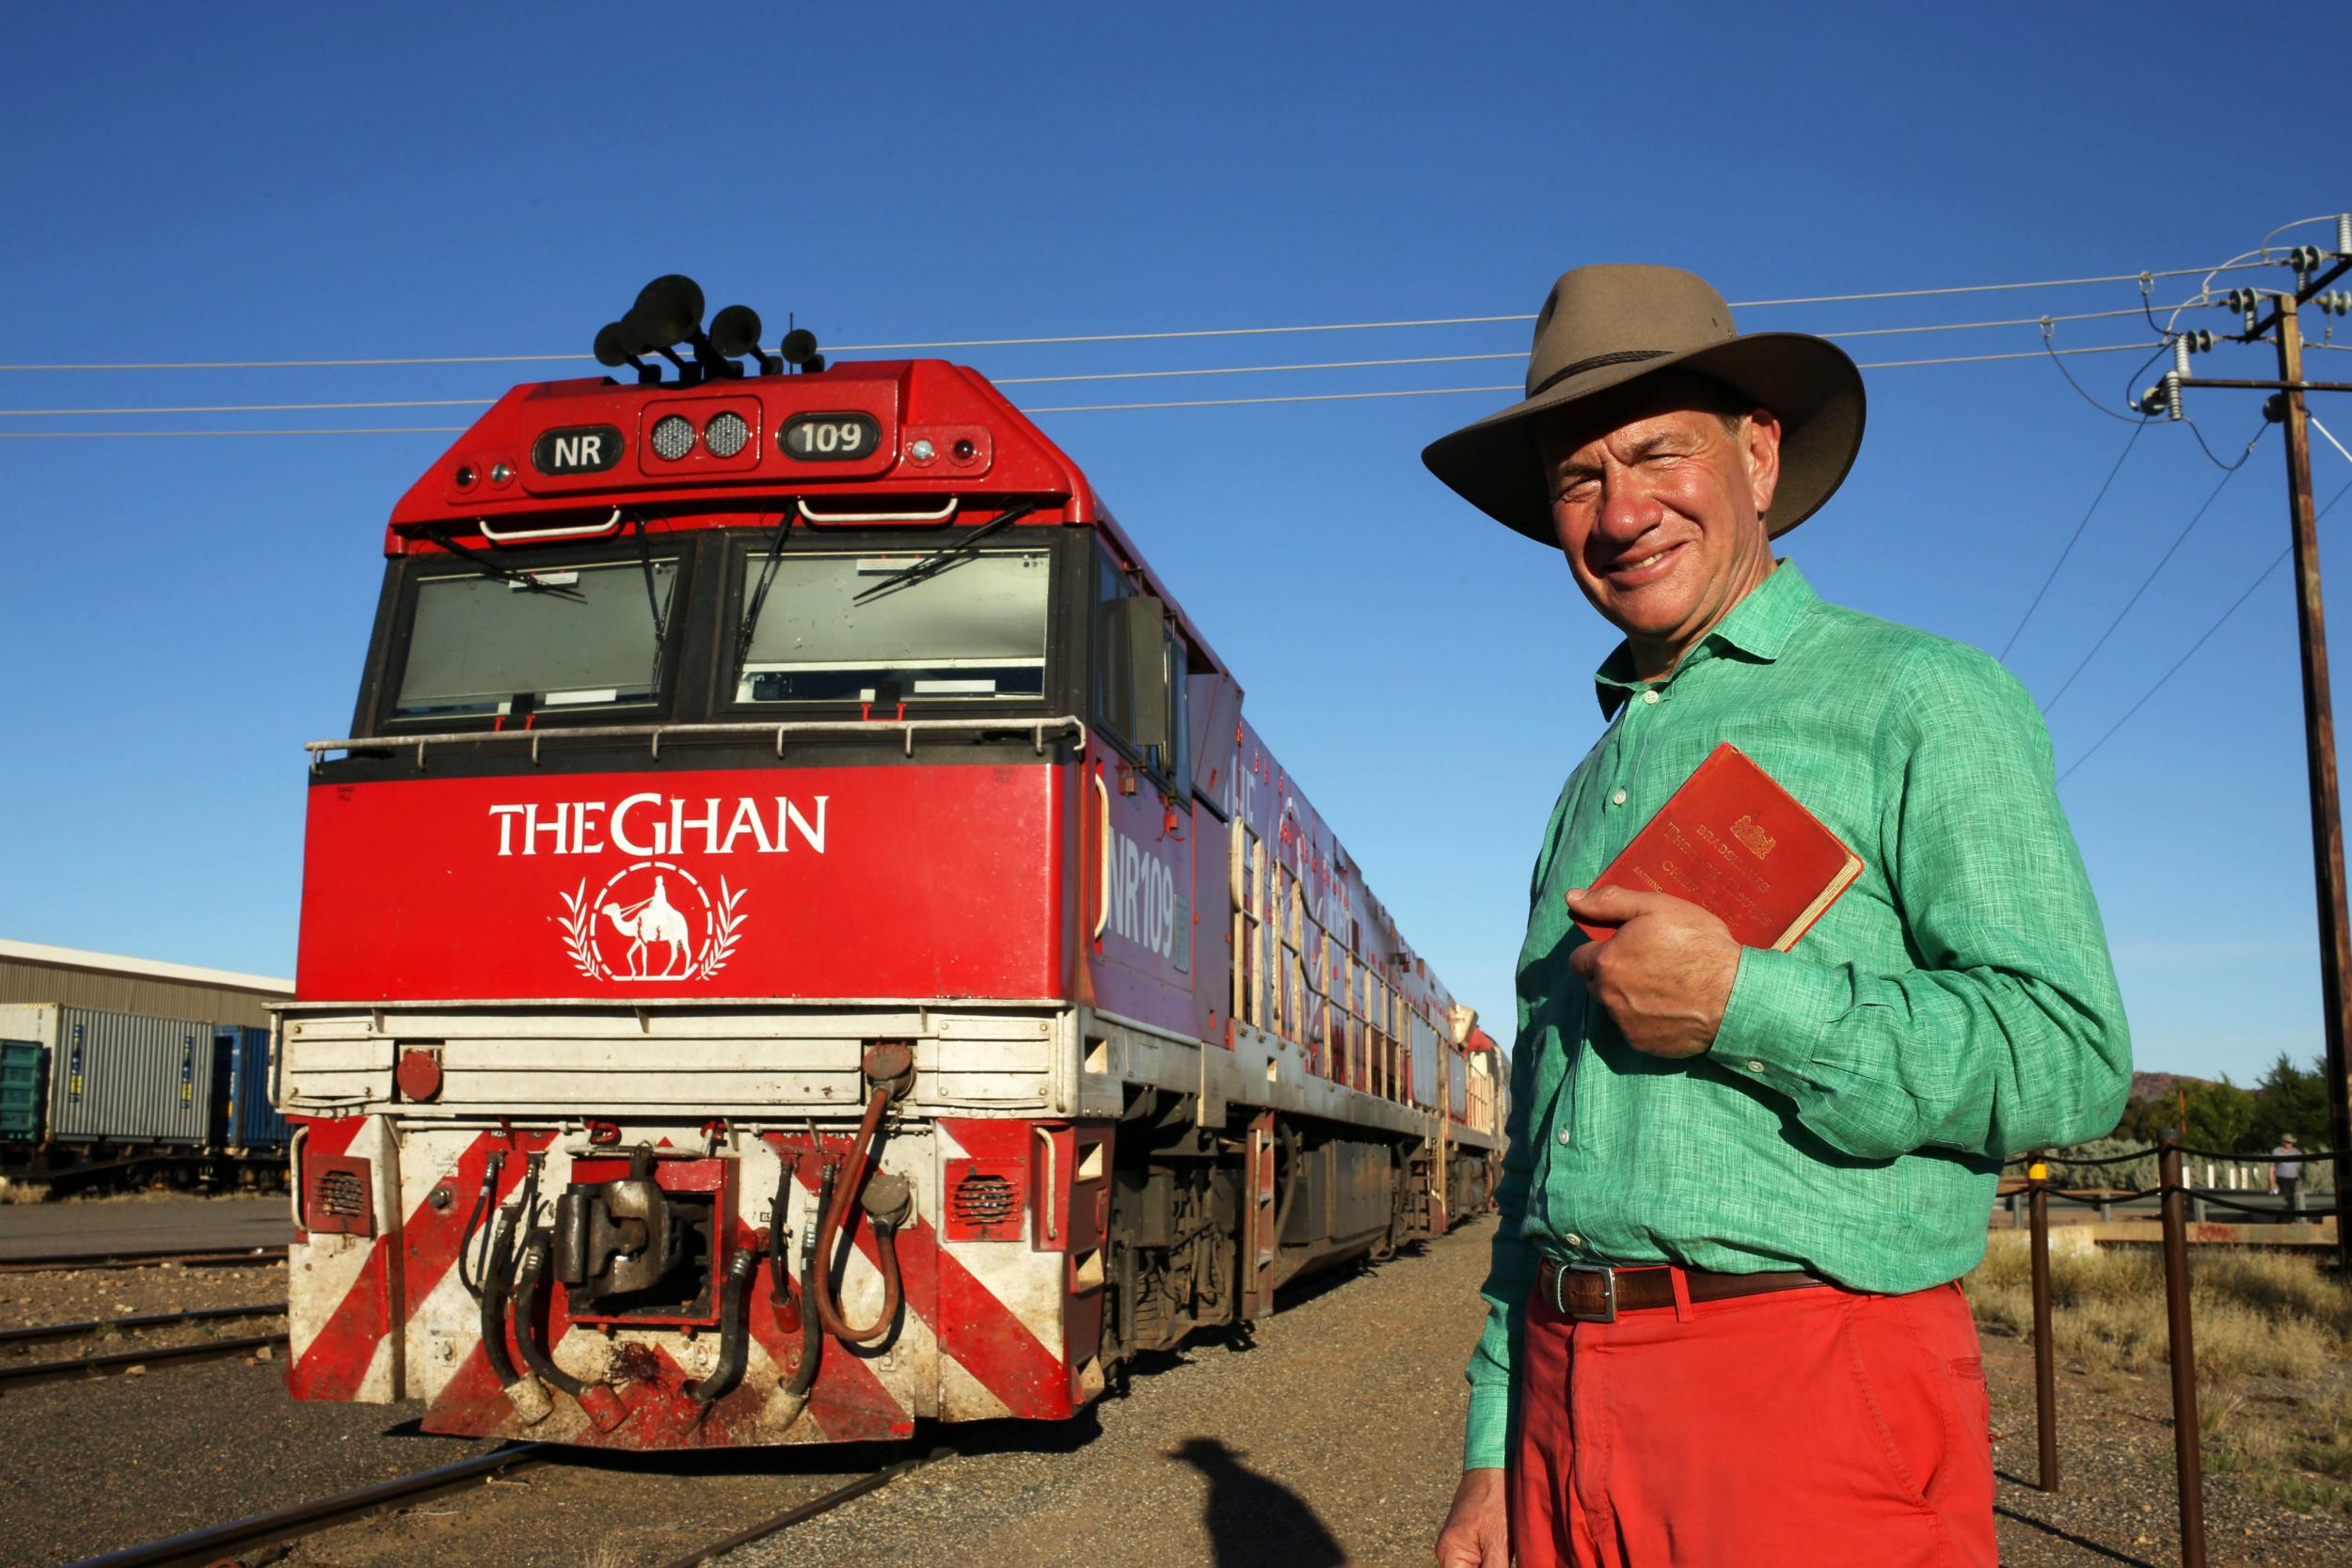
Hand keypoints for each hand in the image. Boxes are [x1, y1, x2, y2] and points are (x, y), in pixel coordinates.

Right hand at [1434, 1467, 1507, 1566]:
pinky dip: (1492, 1562)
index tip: (1499, 1564)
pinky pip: (1479, 1561)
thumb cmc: (1495, 1500)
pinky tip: (1505, 1555)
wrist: (1495, 1465)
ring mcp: (1458, 1544)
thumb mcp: (1498, 1543)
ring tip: (1504, 1551)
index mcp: (1450, 1554)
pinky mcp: (1470, 1538)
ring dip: (1492, 1565)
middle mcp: (1449, 1551)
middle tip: (1503, 1557)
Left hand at [1564, 885, 1740, 1058]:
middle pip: (1596, 985)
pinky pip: (1636, 1029)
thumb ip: (1609, 902)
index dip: (1599, 951)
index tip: (1622, 947)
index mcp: (1605, 963)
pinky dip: (1648, 1020)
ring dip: (1629, 998)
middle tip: (1648, 964)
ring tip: (1665, 985)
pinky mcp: (1644, 1045)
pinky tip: (1672, 1007)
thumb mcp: (1656, 908)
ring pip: (1616, 1008)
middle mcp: (1608, 998)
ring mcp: (1625, 1025)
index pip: (1579, 960)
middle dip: (1613, 975)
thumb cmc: (1697, 945)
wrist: (1735, 995)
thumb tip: (1572, 898)